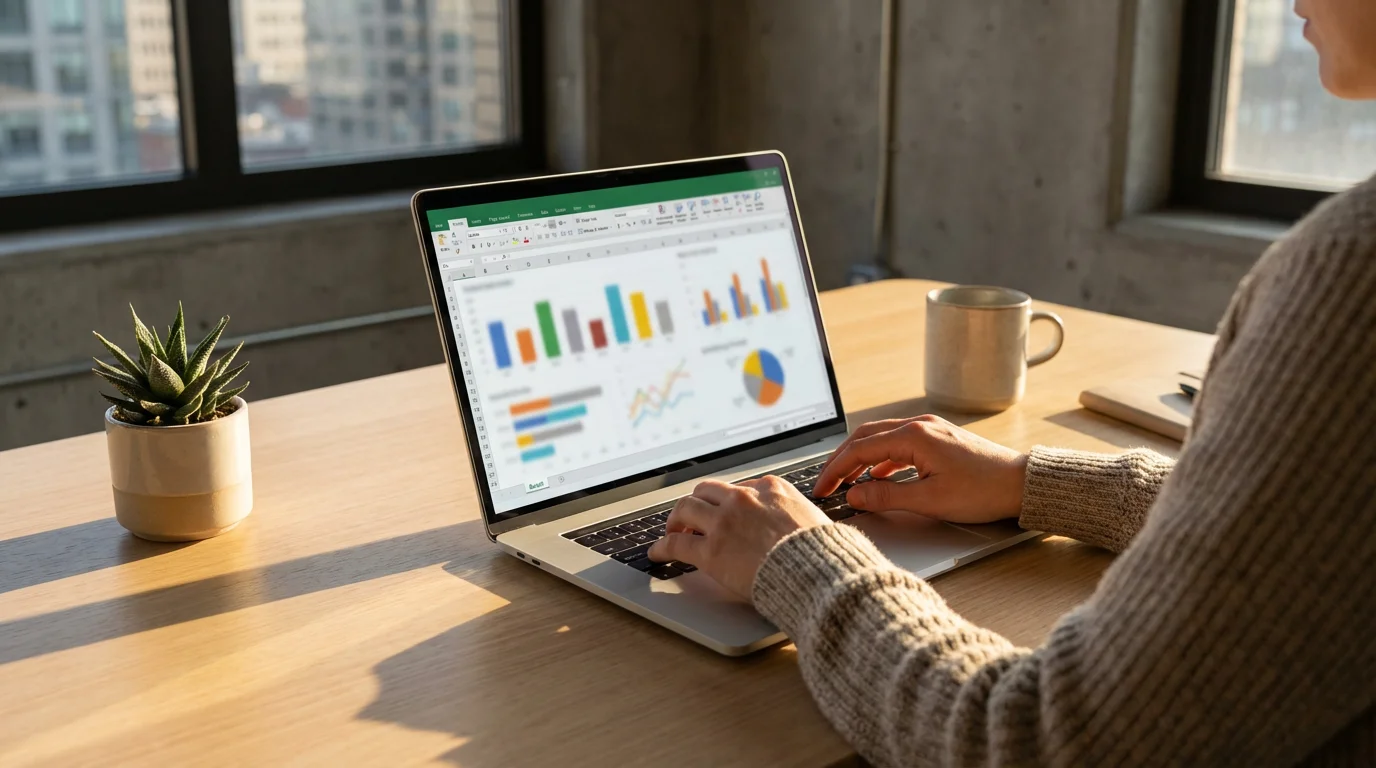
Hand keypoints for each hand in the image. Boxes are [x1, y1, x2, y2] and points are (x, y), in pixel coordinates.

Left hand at [648, 477, 830, 598]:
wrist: (818, 573)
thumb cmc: (823, 554)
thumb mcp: (814, 518)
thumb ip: (795, 514)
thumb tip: (798, 521)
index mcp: (771, 488)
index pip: (738, 487)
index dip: (726, 501)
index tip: (722, 511)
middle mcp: (743, 499)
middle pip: (706, 491)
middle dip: (697, 503)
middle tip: (691, 518)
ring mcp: (724, 523)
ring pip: (685, 508)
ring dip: (676, 520)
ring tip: (672, 532)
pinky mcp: (711, 551)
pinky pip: (676, 544)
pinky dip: (662, 547)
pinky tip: (657, 553)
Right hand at [812, 415, 1027, 523]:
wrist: (1021, 484)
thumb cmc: (982, 491)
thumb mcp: (930, 500)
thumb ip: (886, 496)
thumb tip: (854, 495)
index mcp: (914, 437)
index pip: (859, 450)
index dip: (835, 470)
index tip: (821, 489)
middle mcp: (919, 426)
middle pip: (865, 438)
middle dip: (841, 461)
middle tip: (825, 484)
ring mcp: (930, 430)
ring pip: (881, 439)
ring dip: (860, 459)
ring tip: (846, 482)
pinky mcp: (938, 439)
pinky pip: (898, 444)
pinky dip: (881, 460)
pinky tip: (877, 477)